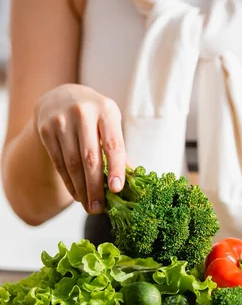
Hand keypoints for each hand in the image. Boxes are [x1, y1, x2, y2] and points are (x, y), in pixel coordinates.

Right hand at [34, 84, 125, 212]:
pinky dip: (69, 182)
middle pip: (90, 157)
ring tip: (89, 206)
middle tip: (99, 208)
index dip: (116, 168)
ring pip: (72, 163)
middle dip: (95, 186)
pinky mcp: (46, 129)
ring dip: (81, 189)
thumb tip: (132, 180)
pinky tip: (77, 194)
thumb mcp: (110, 124)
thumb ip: (119, 149)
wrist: (61, 96)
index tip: (117, 189)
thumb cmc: (94, 116)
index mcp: (106, 110)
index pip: (113, 144)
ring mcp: (62, 120)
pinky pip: (59, 162)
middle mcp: (83, 113)